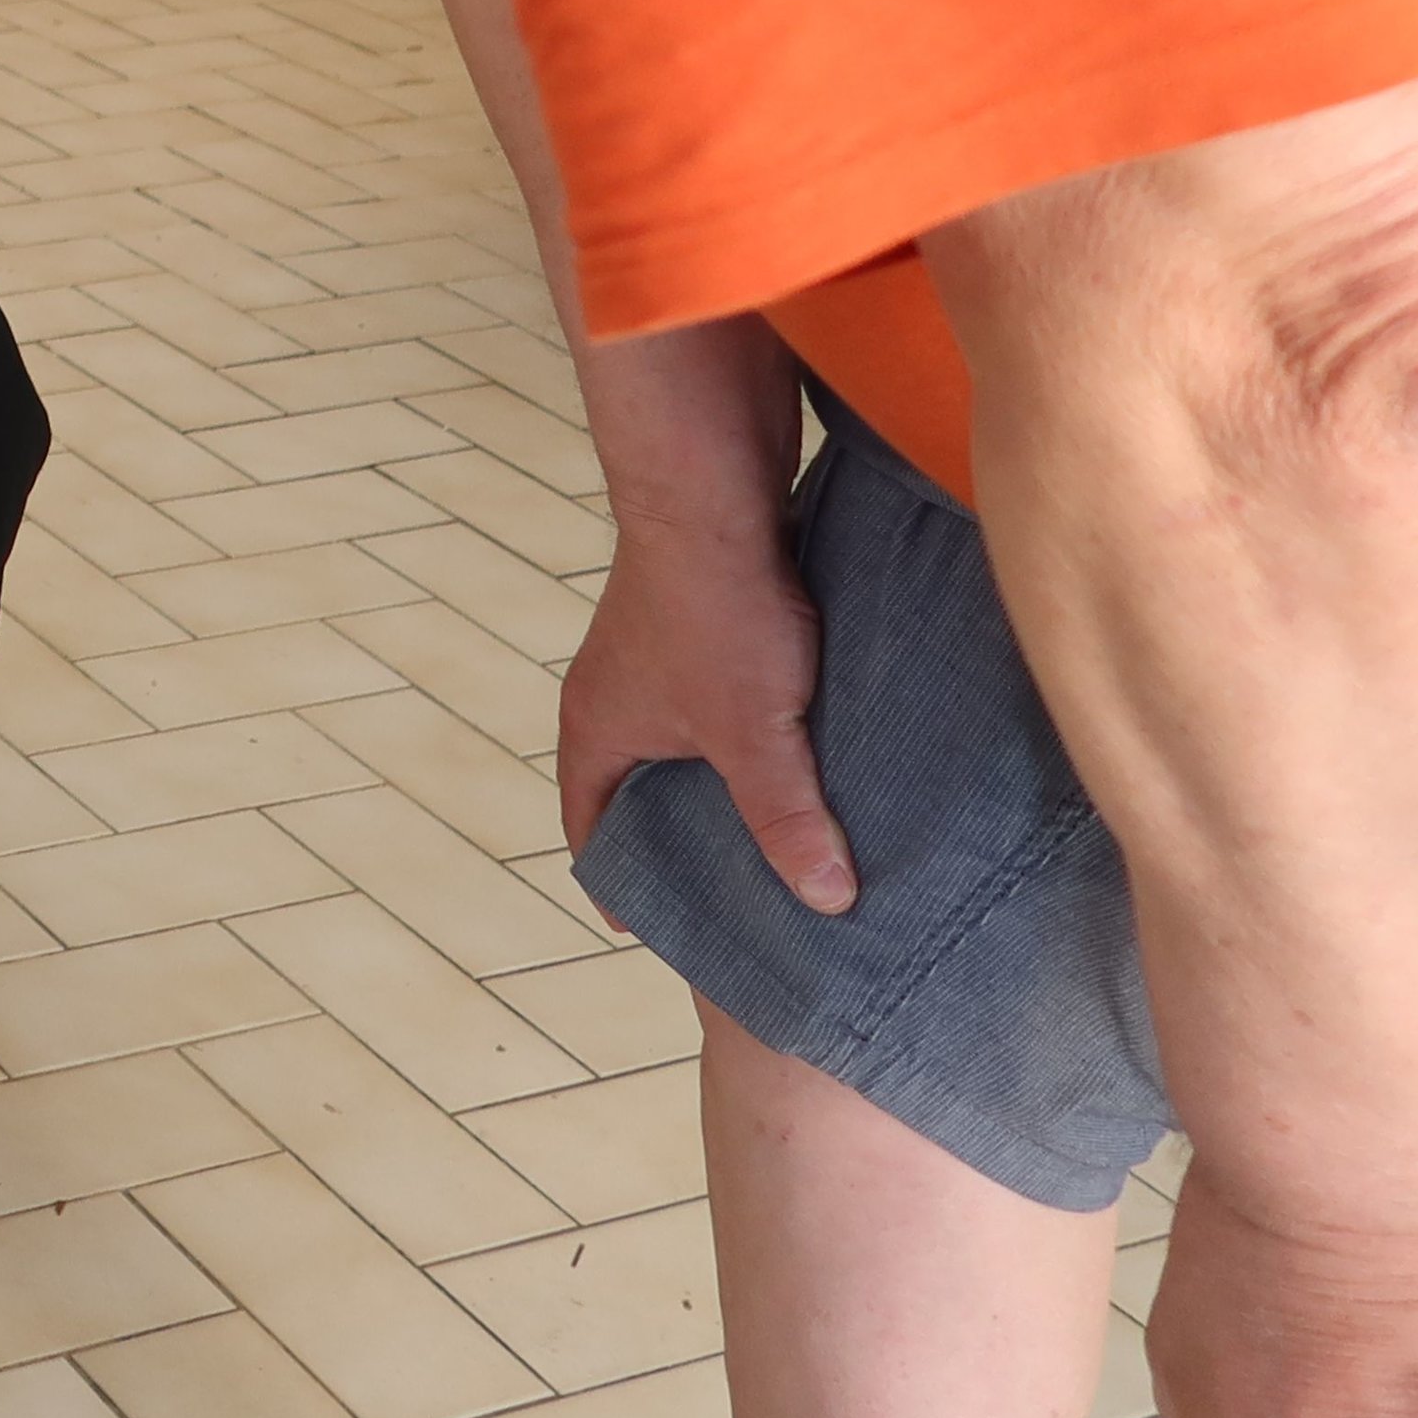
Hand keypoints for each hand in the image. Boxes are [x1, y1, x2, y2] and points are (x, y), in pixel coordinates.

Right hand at [557, 509, 853, 914]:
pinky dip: (750, 730)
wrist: (713, 489)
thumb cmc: (712, 610)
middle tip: (740, 893)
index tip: (660, 928)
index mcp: (596, 733)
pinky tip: (806, 746)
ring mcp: (651, 655)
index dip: (622, 884)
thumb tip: (827, 902)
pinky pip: (716, 697)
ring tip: (786, 826)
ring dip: (723, 781)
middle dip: (684, 841)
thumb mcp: (753, 733)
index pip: (590, 832)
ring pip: (683, 742)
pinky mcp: (697, 621)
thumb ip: (785, 818)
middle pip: (637, 791)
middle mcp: (612, 696)